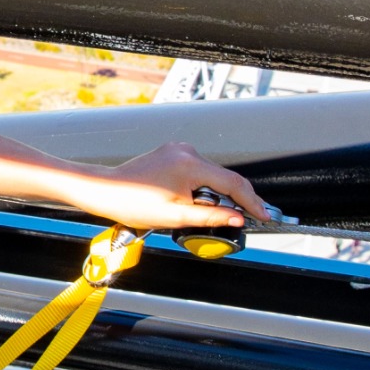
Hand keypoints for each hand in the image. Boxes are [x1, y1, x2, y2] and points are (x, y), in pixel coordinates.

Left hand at [71, 141, 269, 234]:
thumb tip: (238, 218)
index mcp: (191, 164)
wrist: (105, 190)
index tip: (264, 215)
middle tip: (243, 220)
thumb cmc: (133, 202)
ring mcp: (179, 150)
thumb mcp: (177, 217)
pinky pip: (197, 172)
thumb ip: (212, 216)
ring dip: (213, 195)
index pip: (233, 183)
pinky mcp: (172, 154)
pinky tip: (189, 202)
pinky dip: (201, 187)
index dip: (252, 202)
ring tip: (199, 214)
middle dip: (233, 200)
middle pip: (223, 178)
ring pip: (210, 175)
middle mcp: (187, 151)